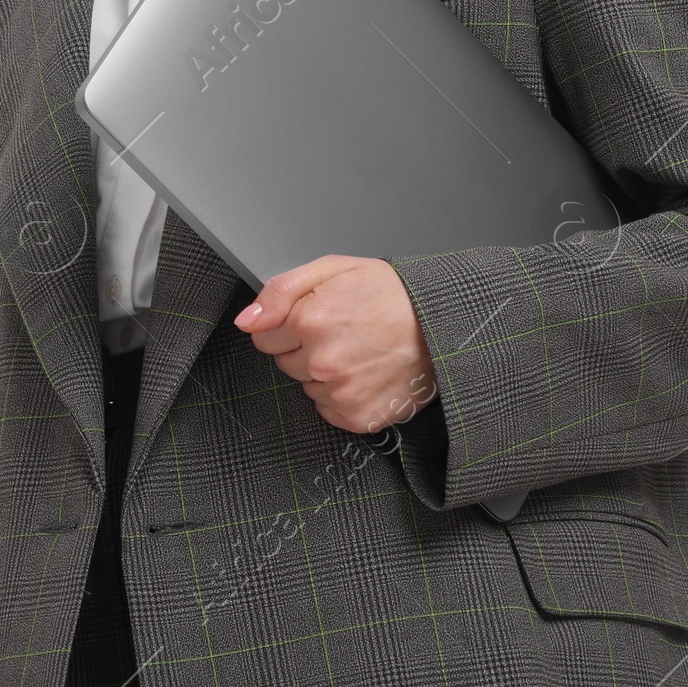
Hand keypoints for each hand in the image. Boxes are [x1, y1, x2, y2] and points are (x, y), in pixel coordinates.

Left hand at [234, 254, 437, 433]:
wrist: (440, 324)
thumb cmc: (390, 293)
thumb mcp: (333, 269)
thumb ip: (280, 291)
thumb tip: (247, 321)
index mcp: (312, 321)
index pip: (264, 338)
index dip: (288, 325)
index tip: (315, 317)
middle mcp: (323, 361)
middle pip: (285, 363)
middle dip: (305, 347)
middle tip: (343, 330)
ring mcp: (341, 393)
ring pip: (307, 386)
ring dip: (324, 372)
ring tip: (358, 350)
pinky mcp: (357, 417)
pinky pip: (328, 409)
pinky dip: (341, 395)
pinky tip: (364, 373)